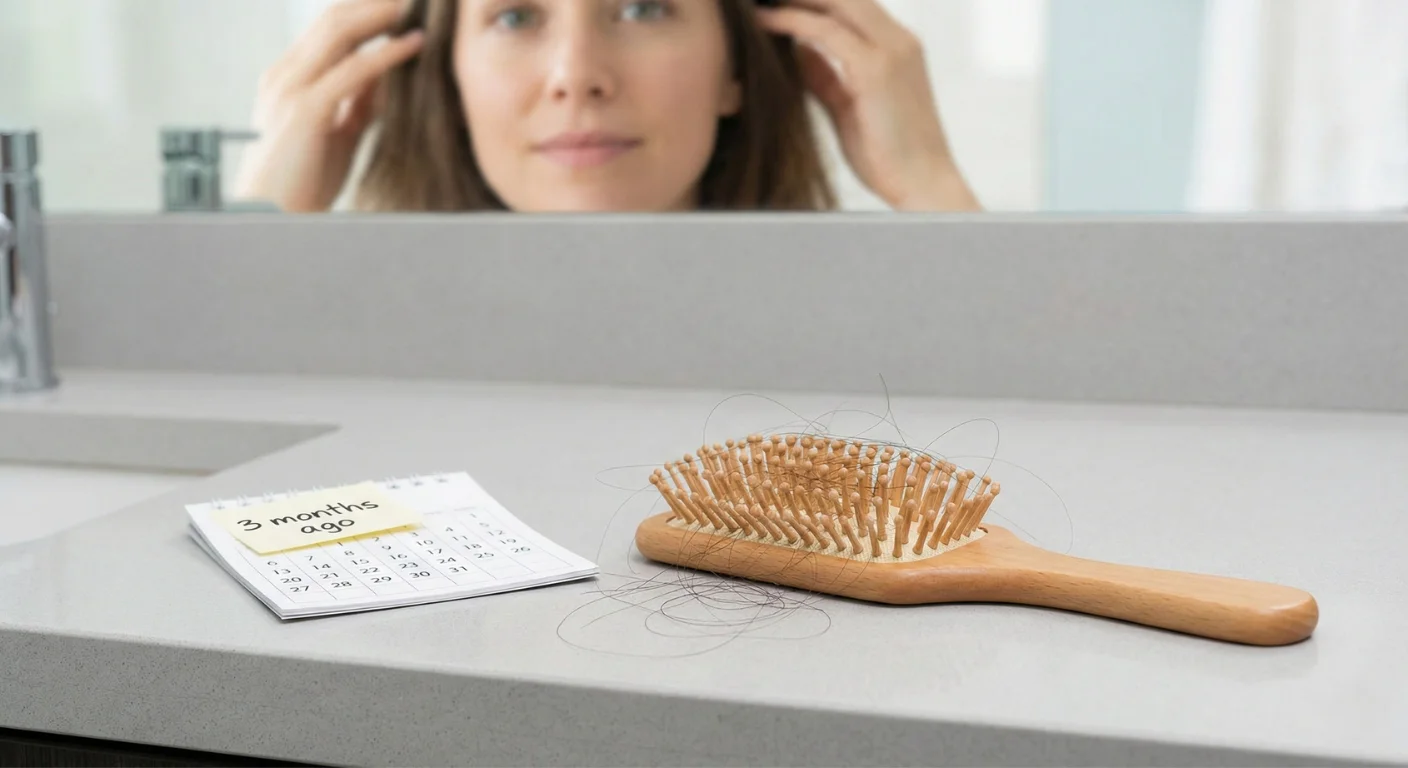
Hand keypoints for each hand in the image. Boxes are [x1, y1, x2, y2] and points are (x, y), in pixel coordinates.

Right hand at [232, 0, 423, 212]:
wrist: (269, 219)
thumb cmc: (302, 181)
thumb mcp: (337, 132)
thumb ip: (359, 102)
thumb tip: (389, 78)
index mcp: (289, 77)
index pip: (330, 26)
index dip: (366, 7)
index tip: (402, 1)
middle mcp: (286, 74)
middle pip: (334, 17)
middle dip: (375, 1)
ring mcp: (292, 89)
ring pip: (340, 32)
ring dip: (382, 13)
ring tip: (416, 3)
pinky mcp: (306, 111)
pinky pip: (352, 71)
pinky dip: (387, 54)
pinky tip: (415, 43)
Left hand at [755, 0, 980, 210]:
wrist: (923, 185)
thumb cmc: (889, 155)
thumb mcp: (848, 105)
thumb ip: (825, 75)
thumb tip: (796, 51)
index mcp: (897, 47)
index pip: (852, 4)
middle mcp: (898, 41)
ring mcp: (891, 51)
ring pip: (836, 2)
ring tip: (758, 0)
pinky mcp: (876, 70)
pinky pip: (825, 31)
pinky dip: (792, 21)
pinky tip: (765, 22)